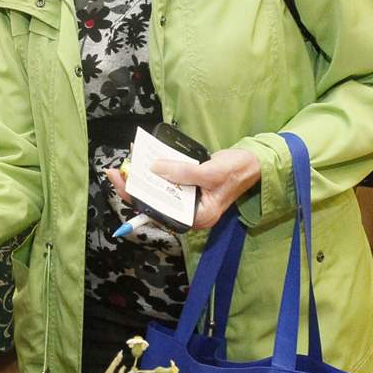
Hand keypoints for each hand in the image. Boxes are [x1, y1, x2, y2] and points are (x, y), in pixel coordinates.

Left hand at [105, 148, 260, 230]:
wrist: (255, 162)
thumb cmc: (238, 170)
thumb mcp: (211, 172)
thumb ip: (183, 172)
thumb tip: (154, 169)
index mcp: (196, 217)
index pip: (160, 212)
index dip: (138, 199)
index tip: (122, 183)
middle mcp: (189, 211)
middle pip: (155, 202)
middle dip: (135, 186)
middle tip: (116, 171)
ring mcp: (187, 198)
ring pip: (158, 190)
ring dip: (143, 176)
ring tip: (127, 162)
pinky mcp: (187, 185)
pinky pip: (167, 179)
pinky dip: (155, 169)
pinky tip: (143, 156)